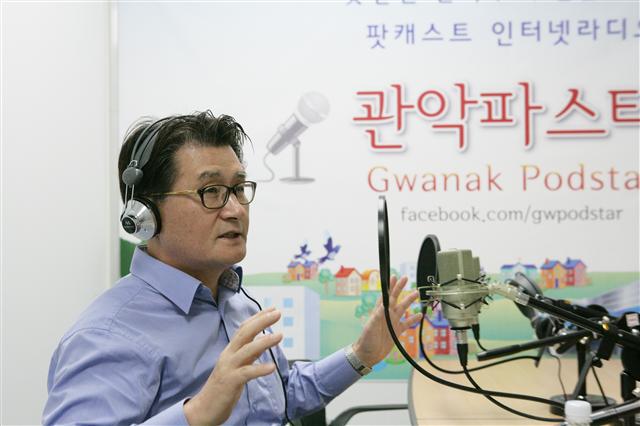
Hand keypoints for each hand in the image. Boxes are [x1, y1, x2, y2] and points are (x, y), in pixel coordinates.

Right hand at [184, 307, 282, 424]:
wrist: (205, 408)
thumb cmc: (223, 386)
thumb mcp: (238, 366)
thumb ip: (251, 354)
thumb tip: (264, 341)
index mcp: (231, 350)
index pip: (244, 328)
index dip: (258, 317)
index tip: (272, 309)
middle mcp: (229, 355)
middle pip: (245, 333)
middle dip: (261, 321)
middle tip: (277, 313)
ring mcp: (229, 367)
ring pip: (247, 350)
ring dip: (264, 341)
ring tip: (280, 335)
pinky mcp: (230, 382)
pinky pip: (247, 373)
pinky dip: (260, 369)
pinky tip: (272, 367)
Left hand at [352, 275, 421, 367]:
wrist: (368, 355)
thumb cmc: (366, 340)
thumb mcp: (370, 327)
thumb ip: (377, 316)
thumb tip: (383, 305)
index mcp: (379, 312)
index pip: (385, 296)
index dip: (390, 286)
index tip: (394, 277)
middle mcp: (386, 315)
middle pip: (395, 298)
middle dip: (400, 288)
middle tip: (406, 279)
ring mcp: (392, 322)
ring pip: (402, 308)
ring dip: (409, 301)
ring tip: (416, 293)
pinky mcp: (397, 331)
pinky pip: (407, 323)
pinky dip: (413, 319)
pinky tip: (419, 315)